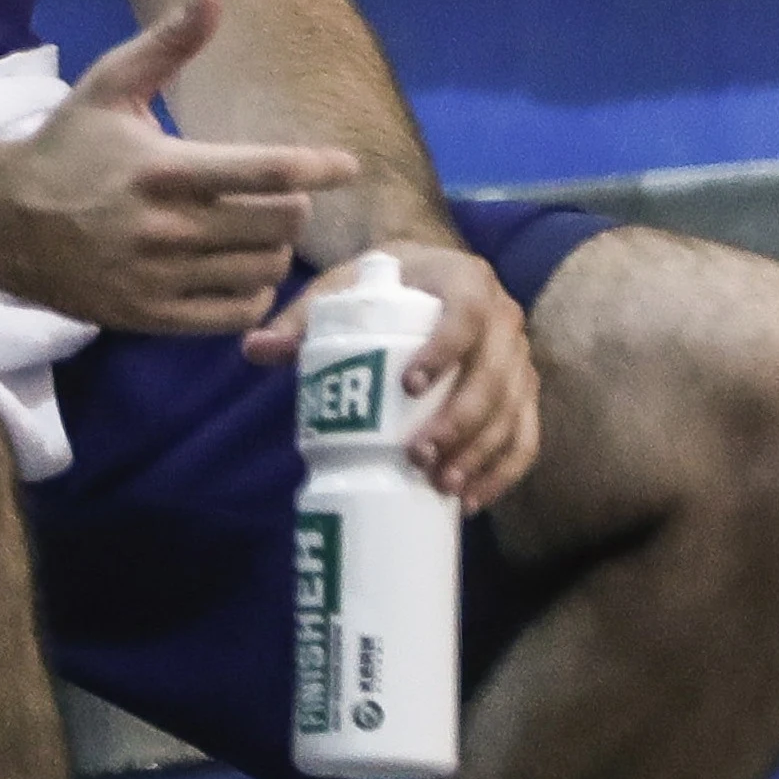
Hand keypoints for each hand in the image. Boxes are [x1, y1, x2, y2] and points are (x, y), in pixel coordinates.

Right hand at [0, 0, 360, 336]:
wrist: (0, 220)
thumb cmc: (65, 147)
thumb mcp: (111, 83)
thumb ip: (171, 38)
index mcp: (163, 167)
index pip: (267, 170)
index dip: (319, 167)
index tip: (346, 166)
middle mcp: (165, 227)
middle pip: (277, 224)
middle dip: (292, 206)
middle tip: (280, 196)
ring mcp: (158, 277)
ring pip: (261, 271)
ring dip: (273, 249)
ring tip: (257, 231)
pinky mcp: (150, 315)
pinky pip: (234, 315)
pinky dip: (251, 294)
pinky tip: (238, 270)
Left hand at [282, 241, 538, 508]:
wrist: (421, 284)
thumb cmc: (377, 288)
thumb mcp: (338, 289)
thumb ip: (301, 318)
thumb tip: (254, 348)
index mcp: (463, 278)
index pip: (467, 312)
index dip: (446, 349)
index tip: (410, 385)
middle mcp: (503, 316)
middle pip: (496, 373)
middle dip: (462, 421)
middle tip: (418, 456)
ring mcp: (518, 359)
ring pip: (513, 411)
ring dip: (482, 453)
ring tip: (441, 485)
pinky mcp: (522, 395)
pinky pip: (525, 437)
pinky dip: (503, 472)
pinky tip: (471, 500)